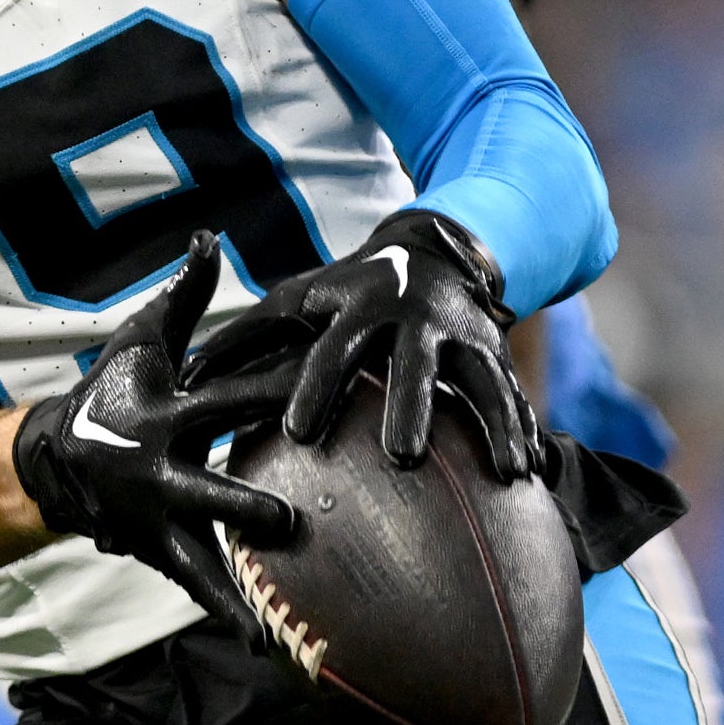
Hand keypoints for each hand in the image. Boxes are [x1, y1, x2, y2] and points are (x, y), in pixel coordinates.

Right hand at [13, 232, 299, 638]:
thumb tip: (210, 237)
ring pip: (198, 554)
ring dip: (234, 580)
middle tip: (287, 520)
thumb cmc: (115, 390)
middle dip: (241, 506)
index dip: (270, 392)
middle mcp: (158, 473)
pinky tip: (264, 644)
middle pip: (204, 491)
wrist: (57, 459)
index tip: (317, 387)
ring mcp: (155, 520)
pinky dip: (227, 612)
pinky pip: (196, 586)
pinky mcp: (156, 552)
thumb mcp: (144, 340)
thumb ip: (184, 295)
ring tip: (272, 617)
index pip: (227, 400)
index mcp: (167, 416)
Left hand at [185, 209, 536, 479]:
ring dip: (496, 424)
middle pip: (413, 364)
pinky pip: (515, 393)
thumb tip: (190, 376)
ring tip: (506, 474)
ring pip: (482, 380)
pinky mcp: (497, 352)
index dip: (315, 386)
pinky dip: (525, 429)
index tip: (300, 432)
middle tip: (403, 456)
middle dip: (411, 405)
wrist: (434, 249)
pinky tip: (533, 475)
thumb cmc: (349, 292)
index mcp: (359, 308)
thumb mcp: (301, 300)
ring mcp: (463, 333)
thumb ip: (248, 337)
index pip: (331, 349)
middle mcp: (414, 319)